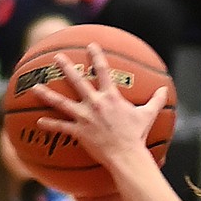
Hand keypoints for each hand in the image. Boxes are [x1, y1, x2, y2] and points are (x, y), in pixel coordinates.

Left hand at [35, 42, 166, 172]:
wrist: (127, 156)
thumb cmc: (137, 136)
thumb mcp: (148, 116)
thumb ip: (155, 101)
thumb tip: (165, 90)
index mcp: (111, 97)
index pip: (104, 71)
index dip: (97, 56)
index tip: (90, 45)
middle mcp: (95, 104)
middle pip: (77, 82)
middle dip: (66, 68)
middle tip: (57, 57)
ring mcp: (85, 117)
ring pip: (62, 103)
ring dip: (48, 94)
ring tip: (35, 87)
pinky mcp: (79, 132)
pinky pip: (61, 127)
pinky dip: (50, 124)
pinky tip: (38, 121)